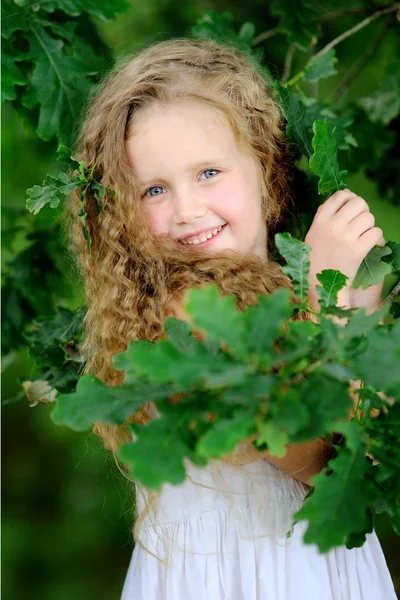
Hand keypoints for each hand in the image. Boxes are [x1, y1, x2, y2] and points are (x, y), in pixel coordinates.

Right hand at [304, 189, 384, 313]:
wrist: (321, 286)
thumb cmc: (316, 259)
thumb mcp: (313, 234)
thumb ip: (324, 215)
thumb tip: (342, 197)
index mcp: (320, 220)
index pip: (340, 195)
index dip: (349, 198)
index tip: (351, 207)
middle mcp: (333, 226)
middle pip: (359, 203)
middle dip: (363, 211)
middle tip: (360, 223)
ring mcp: (346, 237)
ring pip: (369, 218)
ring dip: (369, 226)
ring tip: (361, 236)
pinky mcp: (358, 250)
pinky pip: (376, 233)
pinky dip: (374, 239)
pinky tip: (366, 246)